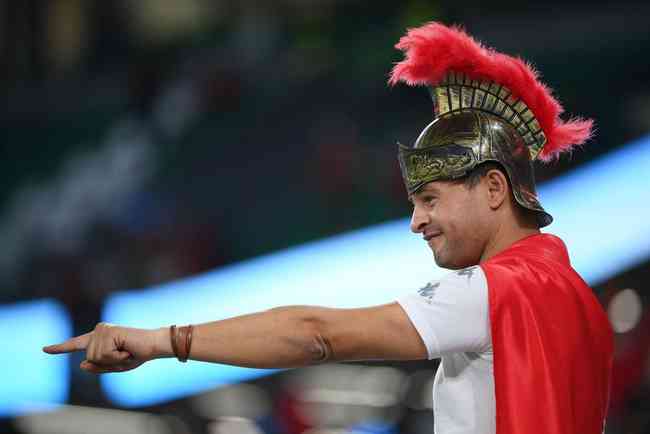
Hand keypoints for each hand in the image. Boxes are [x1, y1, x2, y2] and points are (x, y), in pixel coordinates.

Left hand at [43, 323, 167, 373]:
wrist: (153, 345)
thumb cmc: (137, 354)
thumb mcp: (115, 366)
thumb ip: (98, 367)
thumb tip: (81, 365)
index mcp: (98, 338)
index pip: (76, 344)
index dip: (60, 348)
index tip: (44, 350)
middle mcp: (98, 331)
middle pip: (90, 358)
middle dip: (107, 363)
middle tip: (124, 354)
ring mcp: (102, 330)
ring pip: (96, 357)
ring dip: (113, 360)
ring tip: (126, 351)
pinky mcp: (108, 331)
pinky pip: (104, 354)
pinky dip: (116, 356)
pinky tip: (126, 349)